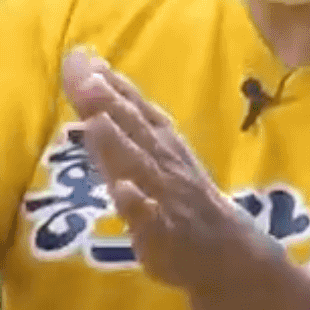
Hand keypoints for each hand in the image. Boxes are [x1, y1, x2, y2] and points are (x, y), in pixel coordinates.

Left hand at [60, 49, 261, 294]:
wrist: (228, 253)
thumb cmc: (186, 201)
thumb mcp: (160, 158)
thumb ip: (127, 128)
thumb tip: (95, 89)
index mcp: (163, 144)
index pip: (134, 107)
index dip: (108, 82)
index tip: (80, 55)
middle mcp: (164, 163)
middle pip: (132, 128)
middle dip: (107, 100)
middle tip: (81, 71)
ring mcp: (166, 197)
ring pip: (139, 167)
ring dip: (117, 144)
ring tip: (95, 120)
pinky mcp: (164, 234)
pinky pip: (150, 218)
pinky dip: (137, 203)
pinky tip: (122, 190)